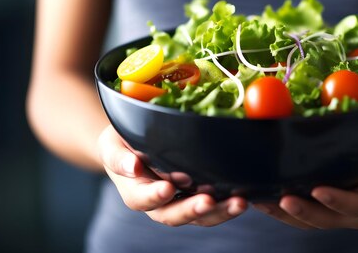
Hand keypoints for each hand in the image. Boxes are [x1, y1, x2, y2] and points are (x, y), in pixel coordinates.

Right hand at [97, 125, 246, 226]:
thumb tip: (132, 166)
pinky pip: (215, 204)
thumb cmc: (122, 141)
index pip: (141, 199)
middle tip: (208, 201)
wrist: (136, 141)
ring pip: (199, 215)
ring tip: (239, 203)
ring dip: (220, 211)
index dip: (154, 196)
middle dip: (192, 210)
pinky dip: (229, 202)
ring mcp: (181, 200)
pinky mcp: (201, 193)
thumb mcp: (112, 143)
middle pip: (173, 215)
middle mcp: (159, 202)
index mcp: (134, 190)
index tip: (167, 188)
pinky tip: (245, 196)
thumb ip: (118, 156)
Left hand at [253, 128, 357, 228]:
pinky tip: (260, 195)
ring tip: (261, 200)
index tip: (318, 190)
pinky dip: (279, 206)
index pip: (357, 204)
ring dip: (283, 213)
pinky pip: (299, 211)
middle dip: (303, 212)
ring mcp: (336, 210)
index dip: (338, 200)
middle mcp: (356, 210)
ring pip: (308, 219)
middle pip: (327, 218)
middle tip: (280, 200)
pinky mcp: (321, 204)